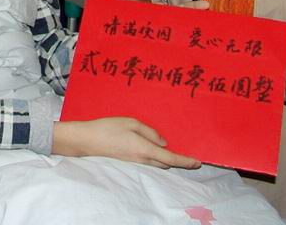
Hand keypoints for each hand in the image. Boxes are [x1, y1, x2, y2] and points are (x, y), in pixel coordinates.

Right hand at [52, 117, 200, 169]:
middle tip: (189, 154)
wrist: (87, 140)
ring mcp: (135, 161)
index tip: (198, 162)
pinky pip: (148, 160)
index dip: (186, 161)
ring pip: (157, 162)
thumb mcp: (131, 122)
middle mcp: (142, 158)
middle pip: (166, 163)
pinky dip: (157, 156)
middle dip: (178, 160)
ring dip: (167, 159)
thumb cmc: (108, 127)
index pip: (170, 158)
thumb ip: (150, 132)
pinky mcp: (128, 160)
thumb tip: (164, 142)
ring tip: (175, 150)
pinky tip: (156, 147)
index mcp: (144, 148)